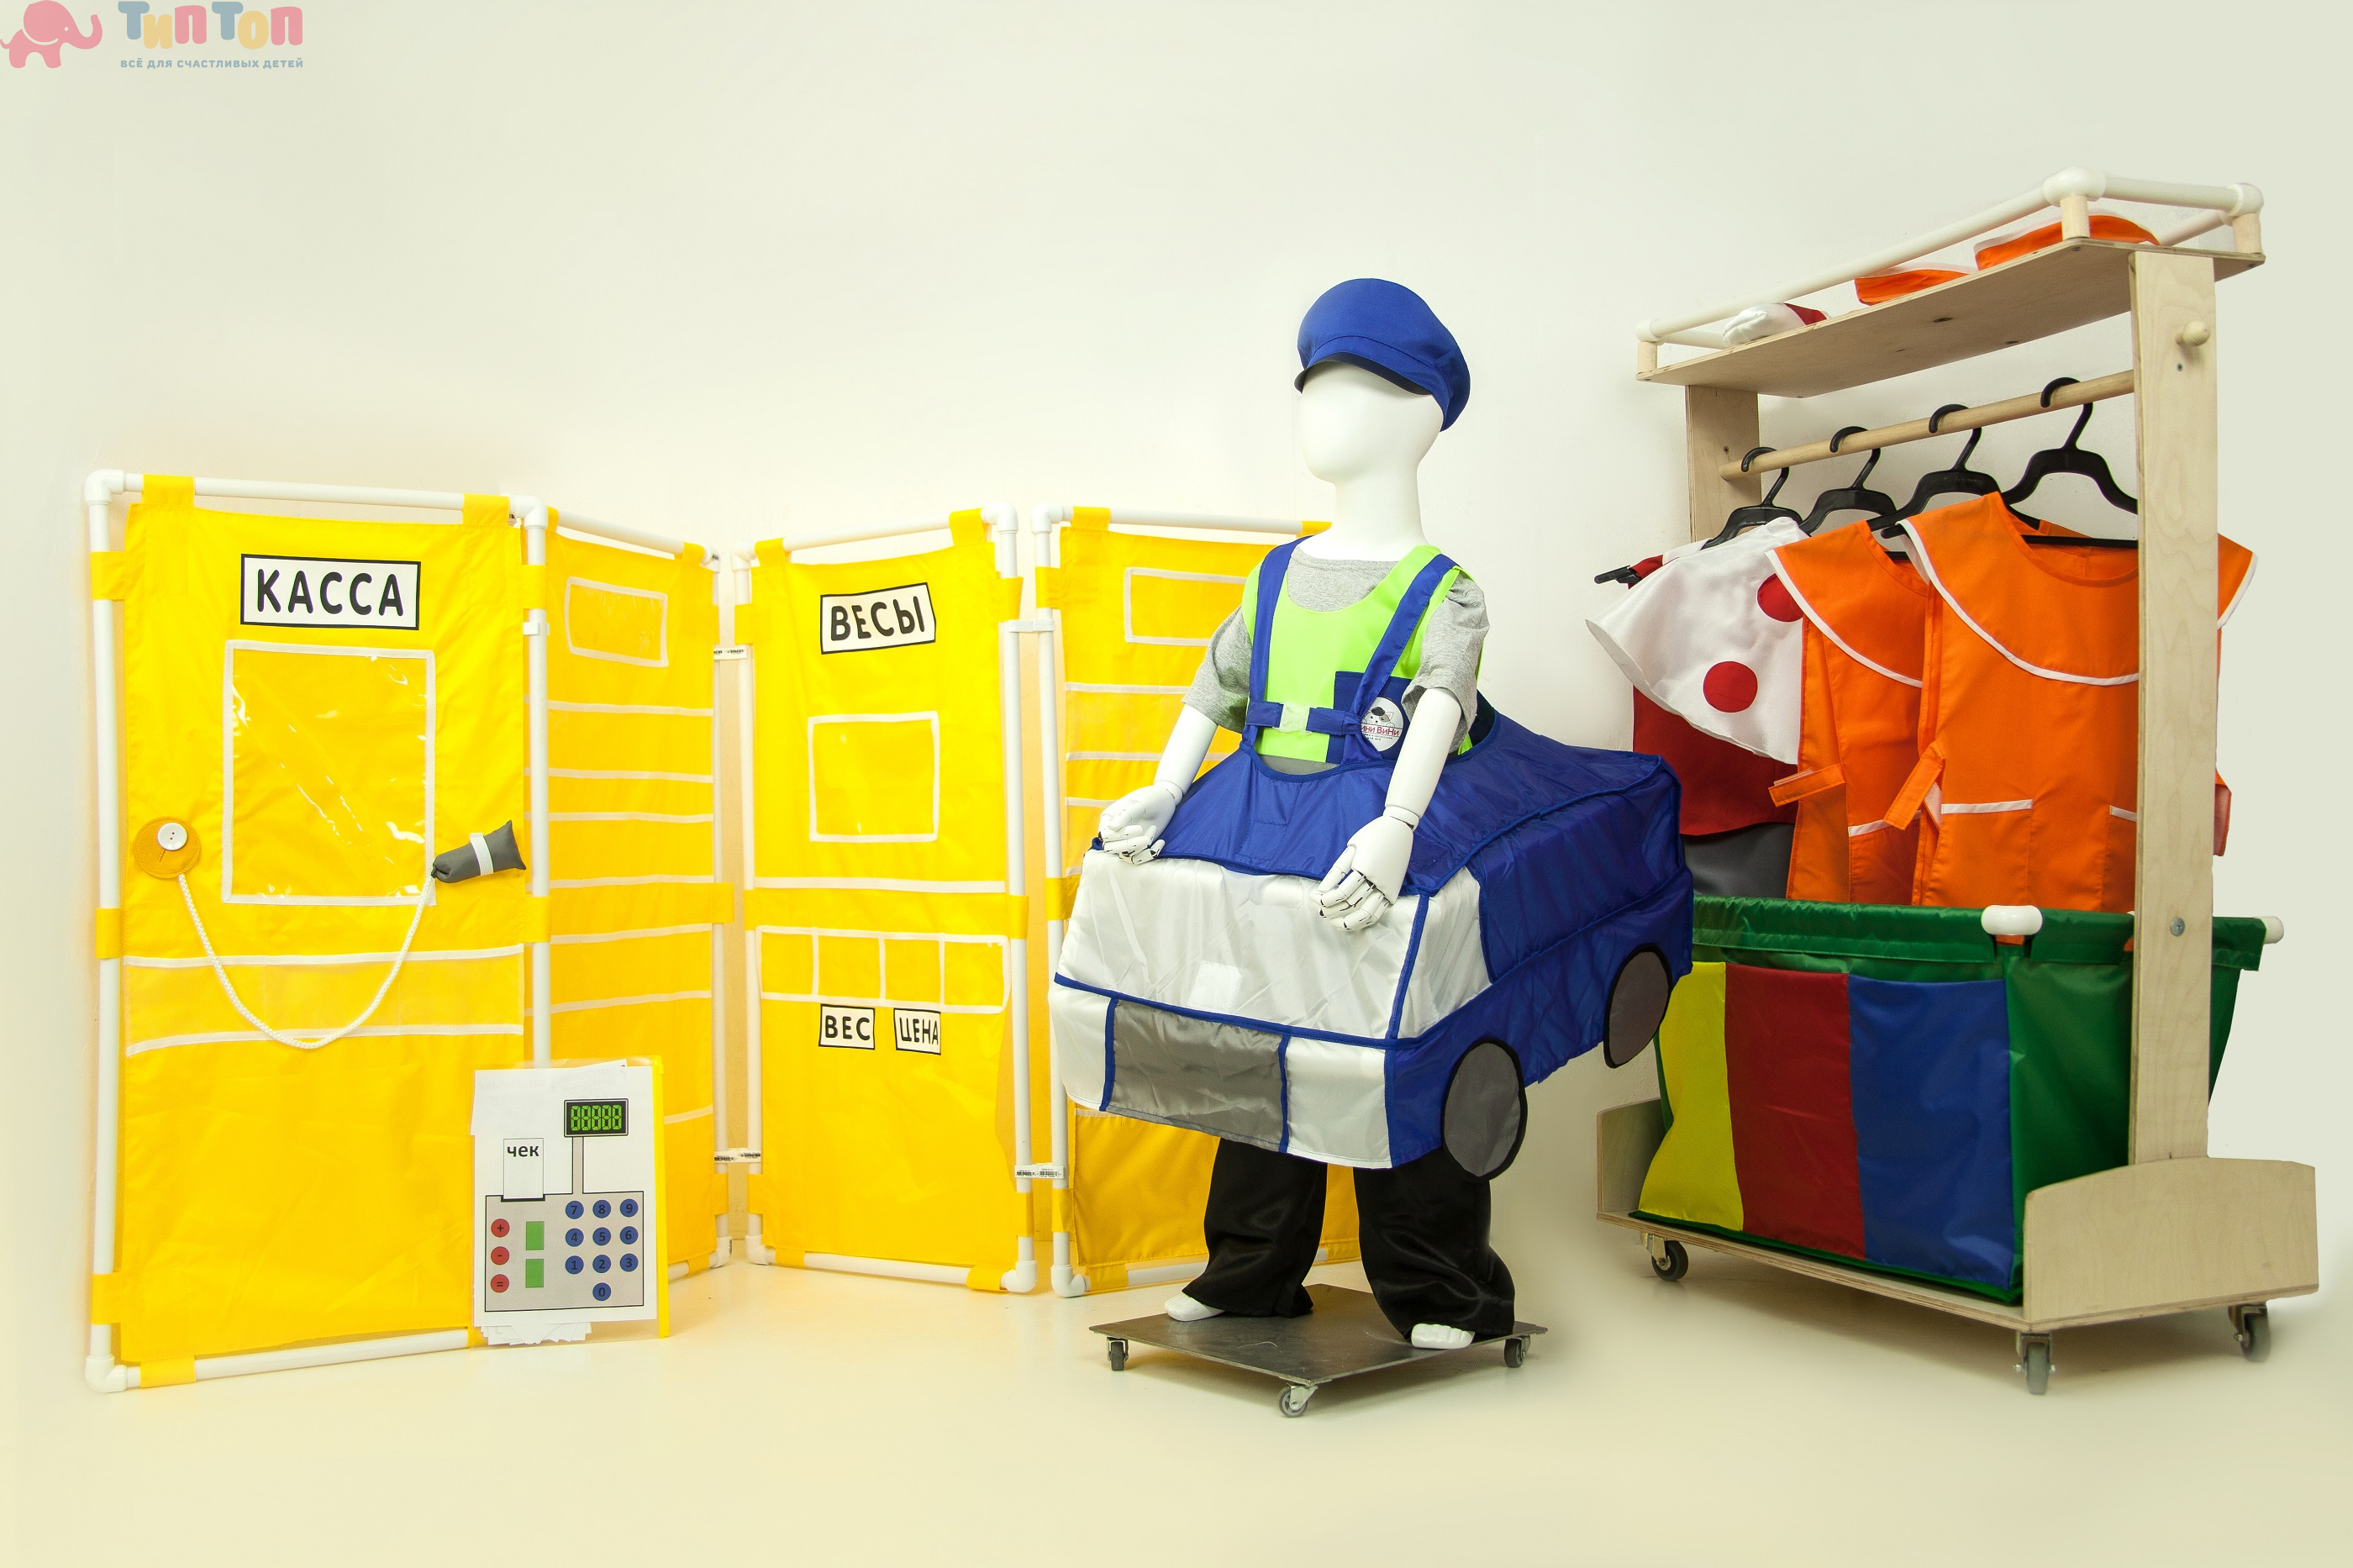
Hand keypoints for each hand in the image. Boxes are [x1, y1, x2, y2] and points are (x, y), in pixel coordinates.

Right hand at [1098, 781, 1181, 864]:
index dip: (1119, 836)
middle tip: (1147, 839)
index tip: (1139, 829)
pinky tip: (1161, 842)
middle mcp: (1114, 831)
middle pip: (1111, 848)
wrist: (1165, 800)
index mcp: (1109, 818)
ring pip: (1125, 855)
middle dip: (1128, 845)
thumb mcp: (1138, 804)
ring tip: (1154, 831)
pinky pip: (1138, 858)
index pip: (1105, 834)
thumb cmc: (1149, 798)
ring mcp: (1125, 840)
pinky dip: (1149, 854)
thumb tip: (1110, 827)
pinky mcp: (1137, 846)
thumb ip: (1125, 814)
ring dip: (1140, 849)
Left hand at [1317, 811, 1413, 932]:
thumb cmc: (1372, 834)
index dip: (1324, 899)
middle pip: (1350, 905)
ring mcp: (1386, 889)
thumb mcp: (1351, 847)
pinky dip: (1363, 921)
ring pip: (1365, 915)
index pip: (1340, 894)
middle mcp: (1376, 881)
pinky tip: (1351, 921)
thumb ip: (1337, 870)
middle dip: (1330, 910)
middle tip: (1319, 908)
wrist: (1399, 828)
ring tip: (1333, 921)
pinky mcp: (1393, 892)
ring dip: (1347, 923)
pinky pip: (1378, 913)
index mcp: (1364, 868)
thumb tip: (1322, 889)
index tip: (1313, 897)